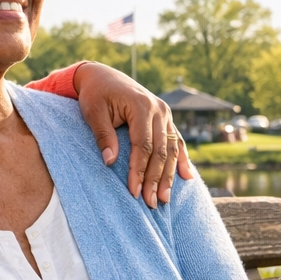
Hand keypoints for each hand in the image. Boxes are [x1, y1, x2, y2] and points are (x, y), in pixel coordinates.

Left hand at [72, 62, 192, 207]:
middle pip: (160, 150)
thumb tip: (110, 162)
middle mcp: (158, 109)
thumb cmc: (95, 94)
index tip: (133, 191)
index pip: (143, 145)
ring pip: (171, 148)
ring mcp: (165, 113)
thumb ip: (103, 135)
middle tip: (151, 203)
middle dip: (156, 179)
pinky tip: (187, 177)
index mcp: (141, 106)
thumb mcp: (93, 112)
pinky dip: (181, 159)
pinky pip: (177, 141)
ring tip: (165, 199)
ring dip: (169, 175)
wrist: (102, 76)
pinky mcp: (166, 118)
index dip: (139, 170)